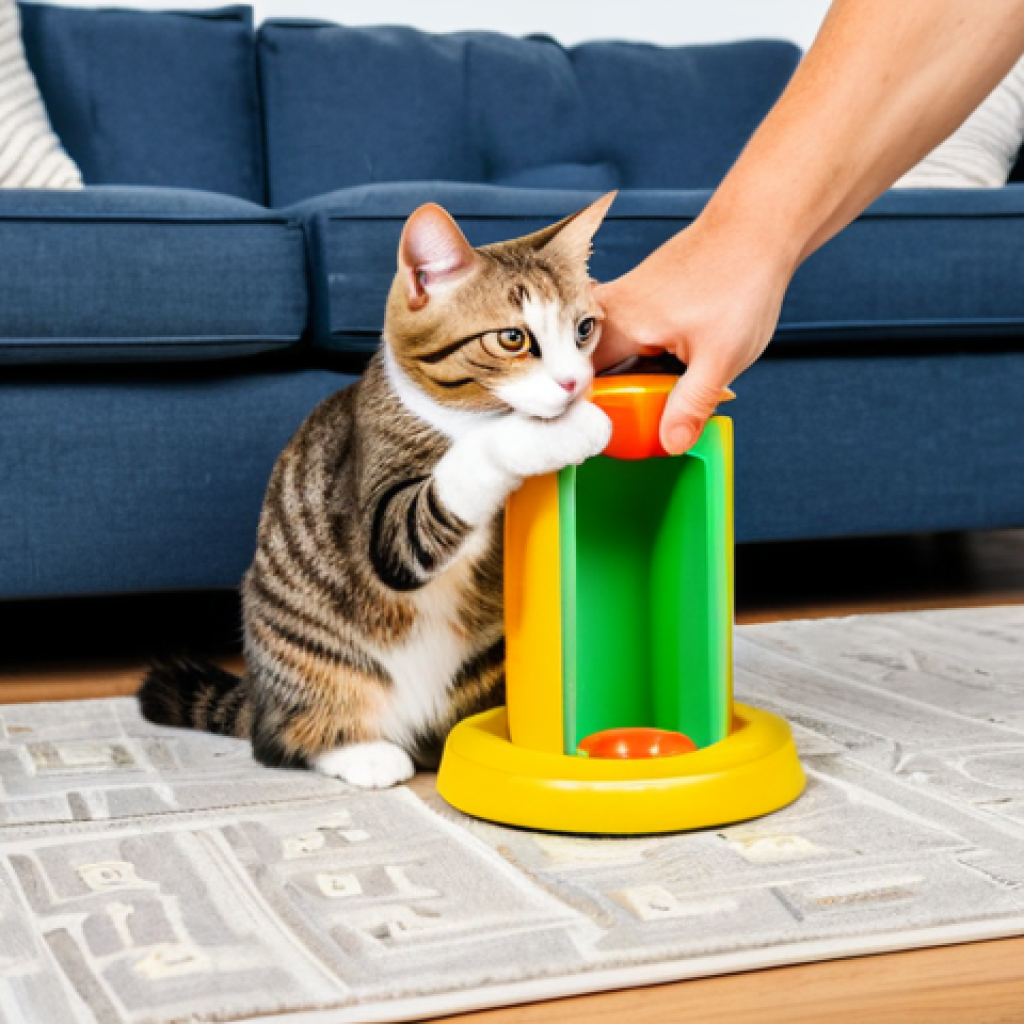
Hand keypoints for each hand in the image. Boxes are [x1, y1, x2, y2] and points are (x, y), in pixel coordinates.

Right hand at [594, 217, 792, 453]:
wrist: (757, 227)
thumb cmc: (740, 280)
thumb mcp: (720, 358)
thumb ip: (690, 406)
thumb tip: (670, 443)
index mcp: (617, 325)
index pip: (578, 384)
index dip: (586, 416)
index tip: (604, 440)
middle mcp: (608, 310)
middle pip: (593, 373)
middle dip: (616, 402)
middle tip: (635, 427)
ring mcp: (622, 302)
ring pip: (613, 358)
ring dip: (635, 382)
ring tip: (663, 392)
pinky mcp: (639, 299)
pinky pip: (629, 342)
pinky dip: (647, 361)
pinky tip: (675, 365)